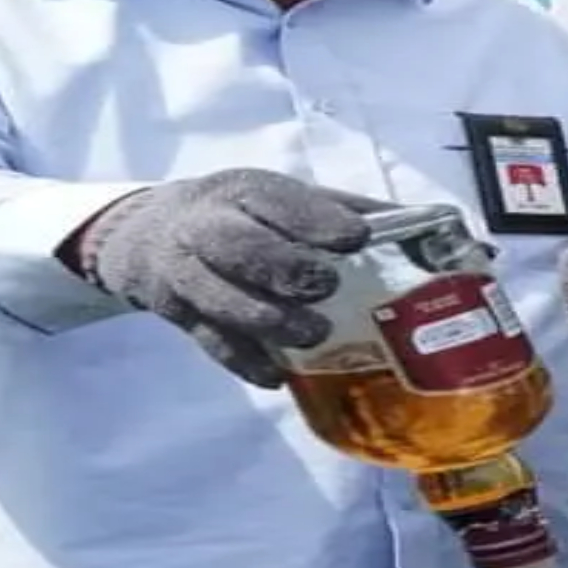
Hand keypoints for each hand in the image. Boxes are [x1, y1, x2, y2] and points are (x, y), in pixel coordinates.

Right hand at [77, 168, 397, 387]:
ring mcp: (186, 274)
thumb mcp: (280, 198)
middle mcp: (207, 227)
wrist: (143, 236)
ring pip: (219, 298)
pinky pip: (208, 341)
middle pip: (237, 247)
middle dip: (282, 266)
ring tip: (312, 334)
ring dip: (266, 319)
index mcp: (243, 192)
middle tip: (326, 286)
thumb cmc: (237, 216)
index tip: (354, 238)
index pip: (275, 200)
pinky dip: (242, 360)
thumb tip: (423, 220)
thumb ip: (344, 209)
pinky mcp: (178, 316)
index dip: (313, 218)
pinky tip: (275, 376)